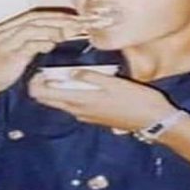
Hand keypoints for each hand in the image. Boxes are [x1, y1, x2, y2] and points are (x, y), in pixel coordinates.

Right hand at [0, 7, 87, 94]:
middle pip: (36, 19)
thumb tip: (49, 40)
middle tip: (78, 22)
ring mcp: (5, 42)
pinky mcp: (8, 56)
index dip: (54, 15)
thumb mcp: (11, 51)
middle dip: (58, 19)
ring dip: (53, 29)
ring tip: (71, 32)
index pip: (34, 15)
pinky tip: (53, 44)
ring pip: (32, 28)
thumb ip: (27, 43)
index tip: (73, 18)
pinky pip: (27, 45)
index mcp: (5, 28)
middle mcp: (4, 31)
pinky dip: (41, 43)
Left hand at [28, 70, 177, 130]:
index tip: (40, 68)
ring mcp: (86, 116)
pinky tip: (81, 84)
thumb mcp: (114, 83)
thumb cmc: (137, 100)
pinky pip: (74, 105)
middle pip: (48, 100)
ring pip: (61, 103)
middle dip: (43, 85)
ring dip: (57, 89)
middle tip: (49, 69)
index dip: (35, 81)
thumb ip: (90, 77)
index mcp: (80, 101)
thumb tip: (70, 72)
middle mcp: (78, 111)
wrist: (154, 121)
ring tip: (65, 73)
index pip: (43, 95)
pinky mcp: (94, 118)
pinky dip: (70, 94)